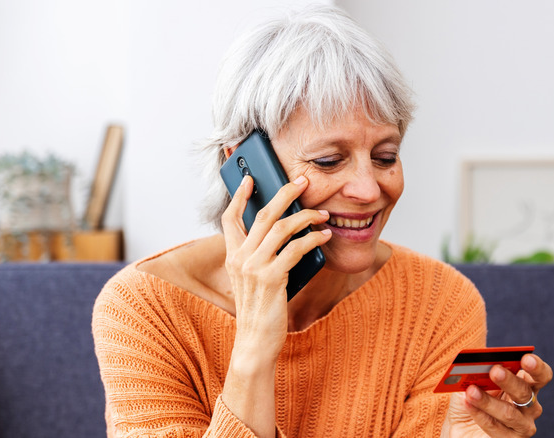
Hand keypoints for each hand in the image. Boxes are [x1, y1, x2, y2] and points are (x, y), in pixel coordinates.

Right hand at [220, 174, 331, 436]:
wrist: (255, 341)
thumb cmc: (260, 309)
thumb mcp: (253, 279)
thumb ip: (261, 256)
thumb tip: (287, 231)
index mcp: (233, 256)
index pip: (229, 218)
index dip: (238, 196)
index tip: (250, 179)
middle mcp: (240, 258)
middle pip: (263, 214)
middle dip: (285, 193)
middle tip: (302, 180)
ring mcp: (254, 267)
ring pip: (282, 228)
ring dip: (307, 216)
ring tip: (323, 214)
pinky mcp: (271, 278)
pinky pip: (295, 248)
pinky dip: (313, 238)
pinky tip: (324, 236)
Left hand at [442, 354, 552, 436]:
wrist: (460, 427)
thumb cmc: (470, 398)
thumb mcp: (471, 380)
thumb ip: (478, 372)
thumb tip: (479, 364)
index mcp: (526, 384)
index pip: (540, 375)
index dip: (536, 367)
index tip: (526, 358)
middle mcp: (530, 406)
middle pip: (525, 392)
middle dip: (509, 380)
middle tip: (495, 371)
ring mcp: (522, 426)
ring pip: (509, 413)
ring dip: (488, 401)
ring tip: (471, 391)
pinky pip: (496, 427)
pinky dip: (480, 414)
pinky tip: (468, 404)